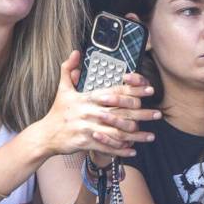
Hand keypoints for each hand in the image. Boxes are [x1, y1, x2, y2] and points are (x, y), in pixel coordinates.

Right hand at [38, 51, 161, 159]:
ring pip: (117, 132)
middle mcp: (89, 113)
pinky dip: (121, 150)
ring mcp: (88, 128)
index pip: (114, 92)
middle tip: (157, 113)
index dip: (133, 90)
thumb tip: (75, 52)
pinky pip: (107, 147)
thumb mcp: (62, 89)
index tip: (148, 89)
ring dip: (136, 135)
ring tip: (151, 135)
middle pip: (121, 113)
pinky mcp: (86, 143)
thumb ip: (68, 69)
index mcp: (86, 99)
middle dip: (142, 113)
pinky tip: (133, 150)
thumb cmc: (57, 112)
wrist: (46, 135)